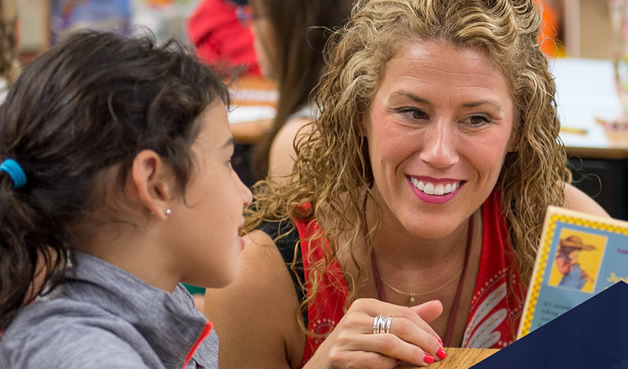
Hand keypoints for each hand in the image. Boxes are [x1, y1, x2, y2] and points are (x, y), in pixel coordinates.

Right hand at [304, 298, 444, 368]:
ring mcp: (345, 337)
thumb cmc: (358, 347)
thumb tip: (439, 305)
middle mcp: (354, 317)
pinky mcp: (340, 357)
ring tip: (426, 362)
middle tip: (440, 354)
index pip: (404, 313)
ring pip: (390, 343)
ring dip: (412, 355)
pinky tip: (397, 368)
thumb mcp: (381, 329)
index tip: (440, 344)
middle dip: (425, 341)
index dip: (426, 329)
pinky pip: (375, 361)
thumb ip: (408, 319)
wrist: (323, 367)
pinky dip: (390, 366)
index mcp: (365, 305)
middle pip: (400, 326)